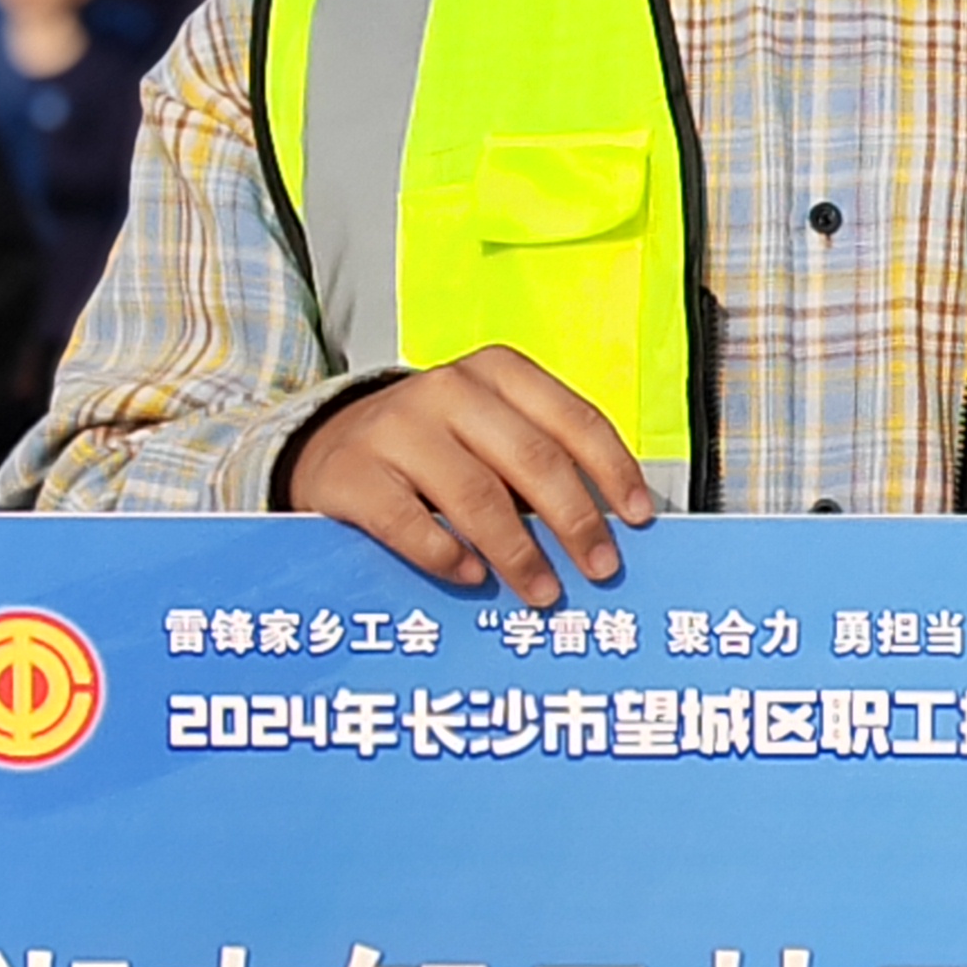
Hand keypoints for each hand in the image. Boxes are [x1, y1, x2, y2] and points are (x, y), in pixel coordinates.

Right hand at [283, 348, 652, 608]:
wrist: (328, 444)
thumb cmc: (435, 447)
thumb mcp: (491, 434)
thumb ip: (542, 465)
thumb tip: (609, 531)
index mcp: (498, 373)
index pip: (572, 418)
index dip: (612, 470)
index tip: (638, 518)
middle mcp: (449, 390)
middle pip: (531, 459)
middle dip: (575, 521)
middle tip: (601, 569)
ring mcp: (397, 428)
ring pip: (475, 495)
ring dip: (518, 553)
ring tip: (542, 593)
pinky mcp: (353, 474)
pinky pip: (408, 522)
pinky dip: (447, 555)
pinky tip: (472, 577)